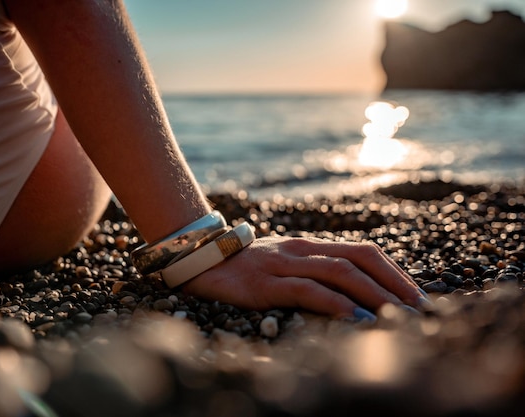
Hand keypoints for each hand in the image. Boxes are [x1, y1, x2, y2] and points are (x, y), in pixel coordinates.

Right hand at [182, 236, 427, 320]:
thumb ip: (312, 272)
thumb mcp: (284, 264)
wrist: (200, 258)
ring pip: (341, 273)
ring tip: (400, 318)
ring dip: (376, 296)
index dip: (396, 273)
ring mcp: (284, 265)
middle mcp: (303, 251)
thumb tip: (349, 295)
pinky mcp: (265, 283)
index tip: (419, 297)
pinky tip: (356, 321)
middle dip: (396, 285)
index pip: (364, 253)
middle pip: (361, 260)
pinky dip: (337, 305)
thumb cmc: (245, 266)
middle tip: (422, 311)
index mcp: (311, 246)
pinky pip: (308, 290)